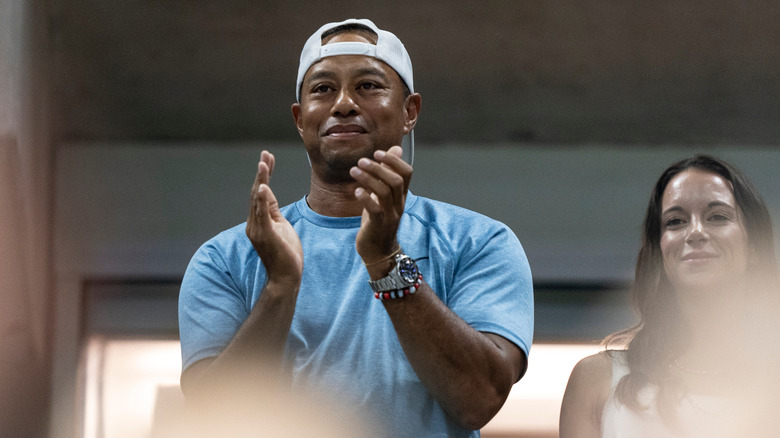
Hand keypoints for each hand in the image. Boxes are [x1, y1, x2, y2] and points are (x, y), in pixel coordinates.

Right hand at [246, 151, 302, 284]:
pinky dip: (262, 200)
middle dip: (262, 172)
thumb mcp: (282, 227)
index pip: (261, 193)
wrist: (286, 278)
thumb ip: (274, 212)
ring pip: (258, 200)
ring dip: (261, 180)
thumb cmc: (286, 255)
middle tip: (266, 154)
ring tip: (263, 163)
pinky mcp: (265, 235)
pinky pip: (262, 214)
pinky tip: (264, 187)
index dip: (264, 175)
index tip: (268, 158)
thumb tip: (271, 197)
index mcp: (259, 220)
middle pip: (257, 192)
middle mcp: (254, 223)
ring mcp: (258, 229)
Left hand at [349, 146, 411, 265]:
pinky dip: (365, 198)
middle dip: (378, 167)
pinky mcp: (379, 226)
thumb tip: (396, 149)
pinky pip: (375, 210)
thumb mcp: (383, 196)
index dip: (394, 160)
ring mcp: (390, 215)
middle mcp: (398, 204)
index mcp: (401, 196)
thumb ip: (388, 173)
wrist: (378, 251)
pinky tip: (356, 191)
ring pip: (384, 192)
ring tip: (353, 171)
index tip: (377, 153)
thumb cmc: (378, 220)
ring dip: (368, 178)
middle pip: (395, 180)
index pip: (407, 173)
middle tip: (361, 161)